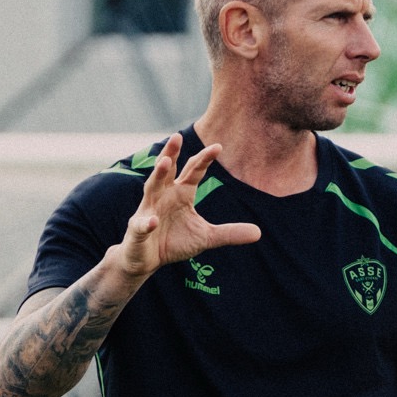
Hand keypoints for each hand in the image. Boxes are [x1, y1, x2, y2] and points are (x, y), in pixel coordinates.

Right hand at [113, 134, 260, 279]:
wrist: (146, 260)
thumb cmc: (174, 241)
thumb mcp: (206, 237)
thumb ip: (229, 233)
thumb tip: (258, 232)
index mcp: (181, 194)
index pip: (193, 172)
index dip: (204, 160)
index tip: (218, 146)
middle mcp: (163, 196)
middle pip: (167, 170)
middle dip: (172, 153)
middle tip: (177, 136)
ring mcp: (148, 211)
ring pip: (151, 188)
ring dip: (158, 174)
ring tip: (165, 161)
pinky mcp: (138, 229)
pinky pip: (142, 224)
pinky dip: (147, 222)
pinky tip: (153, 221)